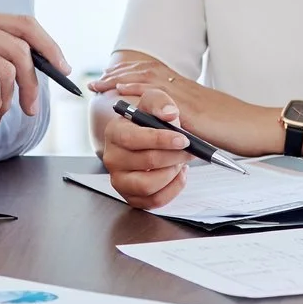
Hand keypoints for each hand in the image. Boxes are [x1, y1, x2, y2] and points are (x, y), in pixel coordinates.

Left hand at [88, 59, 276, 156]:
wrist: (262, 128)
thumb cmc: (242, 129)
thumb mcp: (212, 124)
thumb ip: (193, 123)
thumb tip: (177, 130)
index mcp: (192, 91)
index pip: (158, 75)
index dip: (135, 74)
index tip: (115, 78)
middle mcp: (187, 89)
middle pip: (147, 72)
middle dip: (121, 74)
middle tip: (99, 80)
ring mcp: (188, 97)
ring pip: (148, 79)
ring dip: (122, 79)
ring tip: (102, 84)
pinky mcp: (190, 110)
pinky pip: (158, 96)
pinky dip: (137, 91)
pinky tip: (123, 94)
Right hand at [92, 79, 192, 210]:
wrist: (148, 140)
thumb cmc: (150, 122)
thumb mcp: (154, 102)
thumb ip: (160, 102)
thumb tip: (170, 114)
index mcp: (114, 132)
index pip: (132, 138)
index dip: (160, 140)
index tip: (183, 139)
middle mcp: (112, 158)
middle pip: (146, 162)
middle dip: (174, 156)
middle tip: (190, 150)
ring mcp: (119, 180)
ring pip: (148, 185)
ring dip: (172, 174)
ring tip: (180, 162)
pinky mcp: (131, 197)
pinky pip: (154, 201)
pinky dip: (172, 189)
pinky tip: (177, 174)